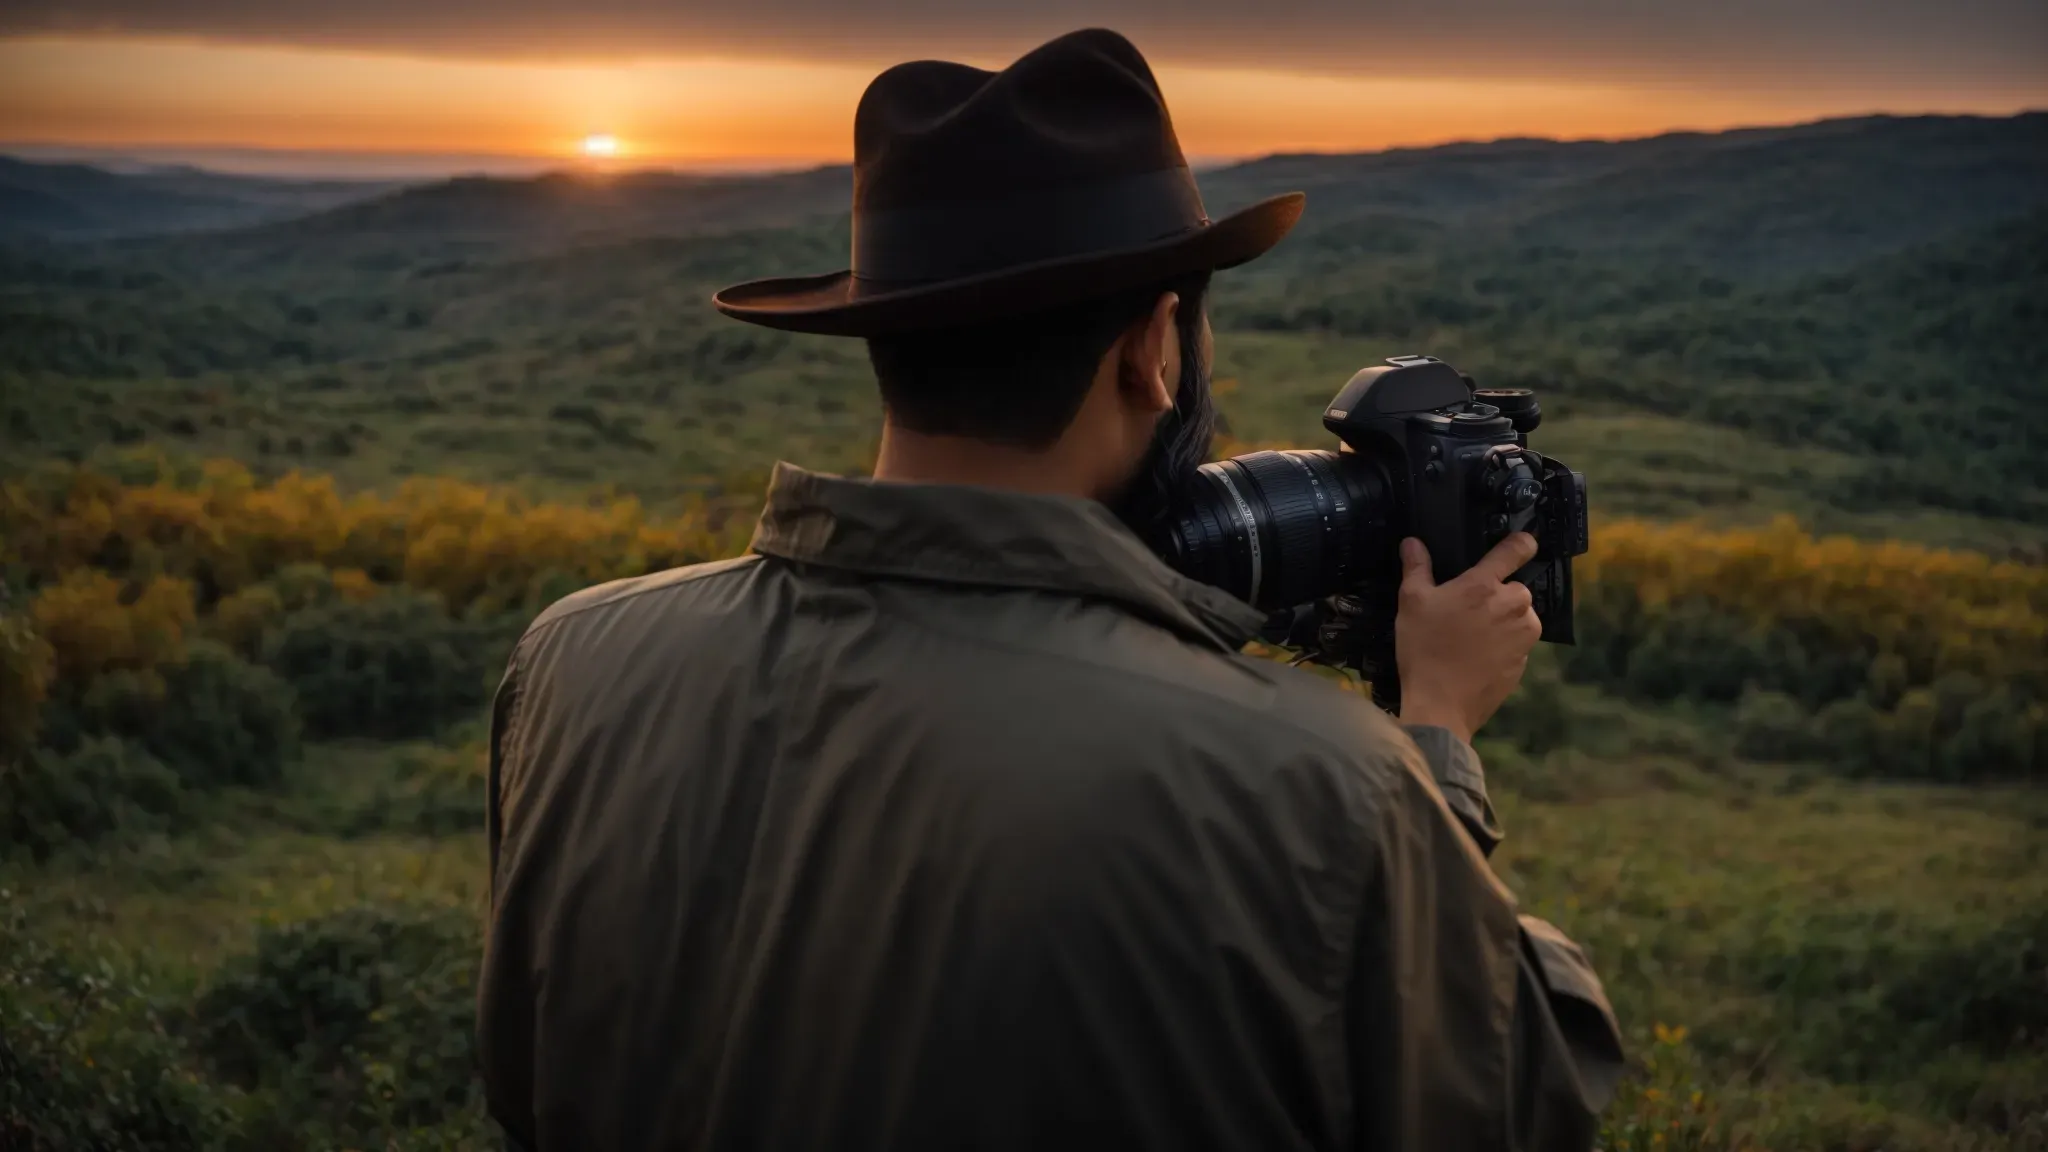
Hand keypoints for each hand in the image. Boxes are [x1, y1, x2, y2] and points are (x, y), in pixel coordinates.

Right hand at [1393, 533, 1541, 744]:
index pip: (1516, 550)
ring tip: (1473, 637)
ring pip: (1519, 617)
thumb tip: (1412, 542)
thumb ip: (1416, 568)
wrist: (1441, 704)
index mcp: (1485, 585)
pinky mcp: (1525, 662)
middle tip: (1468, 611)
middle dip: (1497, 595)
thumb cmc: (1424, 647)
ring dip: (1503, 620)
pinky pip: (1517, 644)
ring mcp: (1523, 636)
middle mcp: (1513, 605)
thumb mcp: (1411, 603)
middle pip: (1515, 588)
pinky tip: (1479, 657)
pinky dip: (1503, 645)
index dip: (1522, 542)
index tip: (1523, 542)